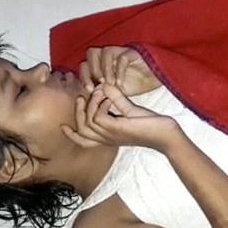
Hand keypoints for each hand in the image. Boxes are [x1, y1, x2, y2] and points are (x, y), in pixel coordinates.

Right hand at [61, 83, 179, 151]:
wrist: (165, 133)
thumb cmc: (149, 124)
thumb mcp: (128, 109)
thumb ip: (115, 98)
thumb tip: (103, 86)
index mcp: (108, 137)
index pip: (84, 141)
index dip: (71, 135)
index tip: (62, 126)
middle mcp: (107, 139)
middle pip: (81, 131)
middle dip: (78, 113)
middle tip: (82, 98)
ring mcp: (111, 135)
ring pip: (87, 122)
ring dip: (91, 104)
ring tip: (100, 93)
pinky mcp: (117, 129)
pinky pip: (98, 117)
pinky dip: (100, 105)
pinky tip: (109, 98)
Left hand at [79, 46, 161, 95]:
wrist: (156, 79)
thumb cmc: (134, 85)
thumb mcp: (116, 93)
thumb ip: (103, 93)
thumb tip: (91, 96)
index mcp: (101, 64)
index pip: (85, 65)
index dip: (83, 77)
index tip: (89, 91)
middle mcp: (109, 56)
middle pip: (91, 53)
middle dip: (91, 71)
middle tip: (95, 88)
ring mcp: (121, 52)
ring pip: (105, 51)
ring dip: (104, 69)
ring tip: (109, 85)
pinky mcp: (133, 53)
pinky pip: (123, 57)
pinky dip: (119, 71)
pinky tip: (120, 84)